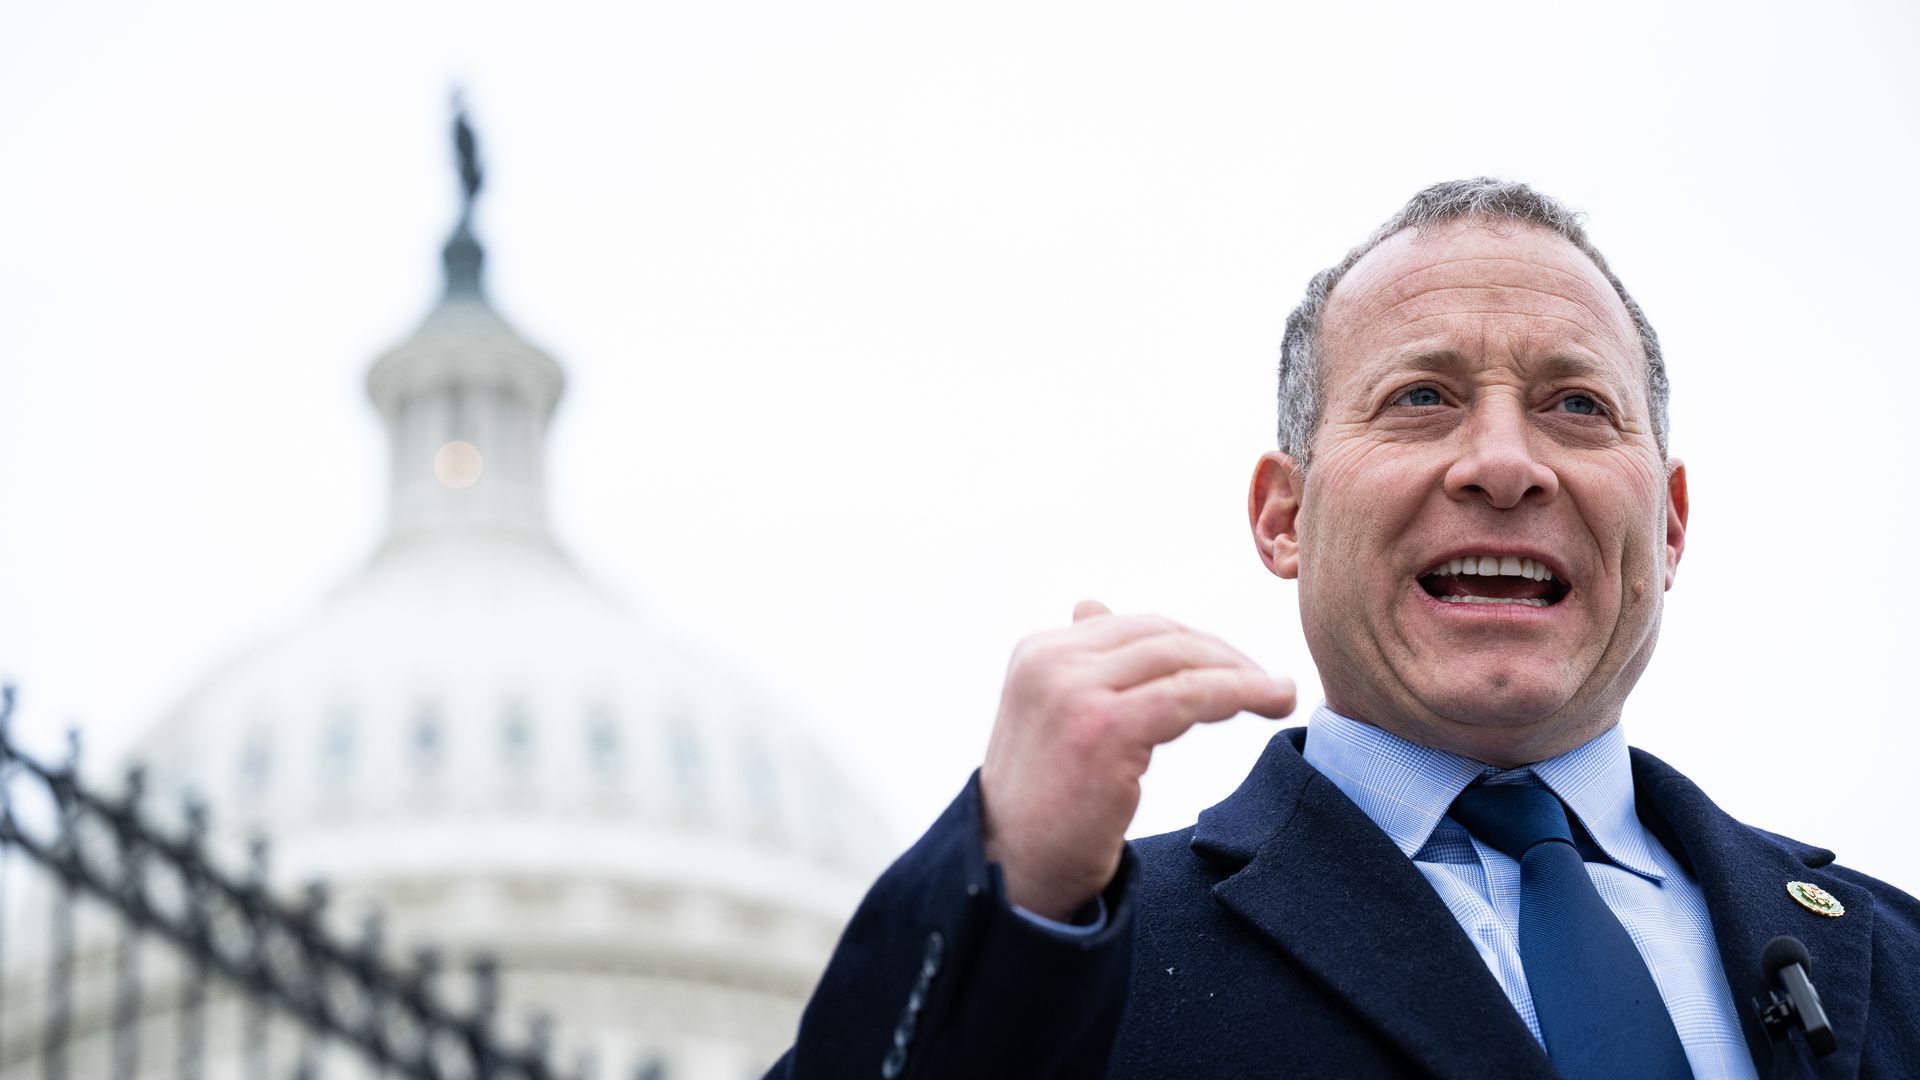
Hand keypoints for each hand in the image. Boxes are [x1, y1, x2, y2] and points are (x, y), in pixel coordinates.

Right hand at [979, 600, 1295, 919]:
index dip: (1194, 644)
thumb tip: (1094, 607)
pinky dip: (1241, 693)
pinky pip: (1191, 696)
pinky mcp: (1103, 728)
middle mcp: (1050, 661)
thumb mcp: (1050, 717)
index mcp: (1038, 652)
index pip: (1135, 627)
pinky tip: (1273, 701)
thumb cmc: (1041, 806)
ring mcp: (1073, 692)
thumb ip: (1078, 665)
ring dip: (1242, 672)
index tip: (1235, 668)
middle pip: (1162, 636)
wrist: (1012, 873)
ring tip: (1279, 691)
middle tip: (1263, 681)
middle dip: (1222, 655)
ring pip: (1182, 661)